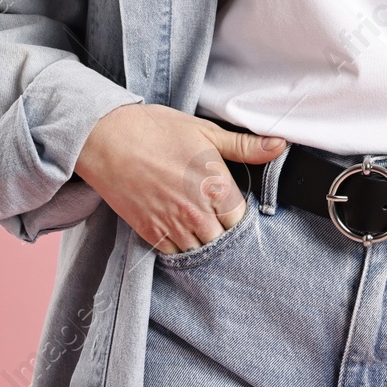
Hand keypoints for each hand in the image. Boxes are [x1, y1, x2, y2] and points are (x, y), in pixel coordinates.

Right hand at [73, 104, 286, 252]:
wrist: (107, 138)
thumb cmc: (157, 130)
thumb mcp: (206, 132)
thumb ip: (244, 146)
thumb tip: (280, 145)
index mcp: (216, 187)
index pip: (242, 220)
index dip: (237, 213)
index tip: (230, 205)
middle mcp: (198, 213)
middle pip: (224, 239)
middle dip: (222, 230)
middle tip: (214, 217)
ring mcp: (173, 226)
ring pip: (201, 251)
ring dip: (203, 242)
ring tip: (198, 225)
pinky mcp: (150, 233)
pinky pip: (175, 255)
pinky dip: (180, 248)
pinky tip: (179, 231)